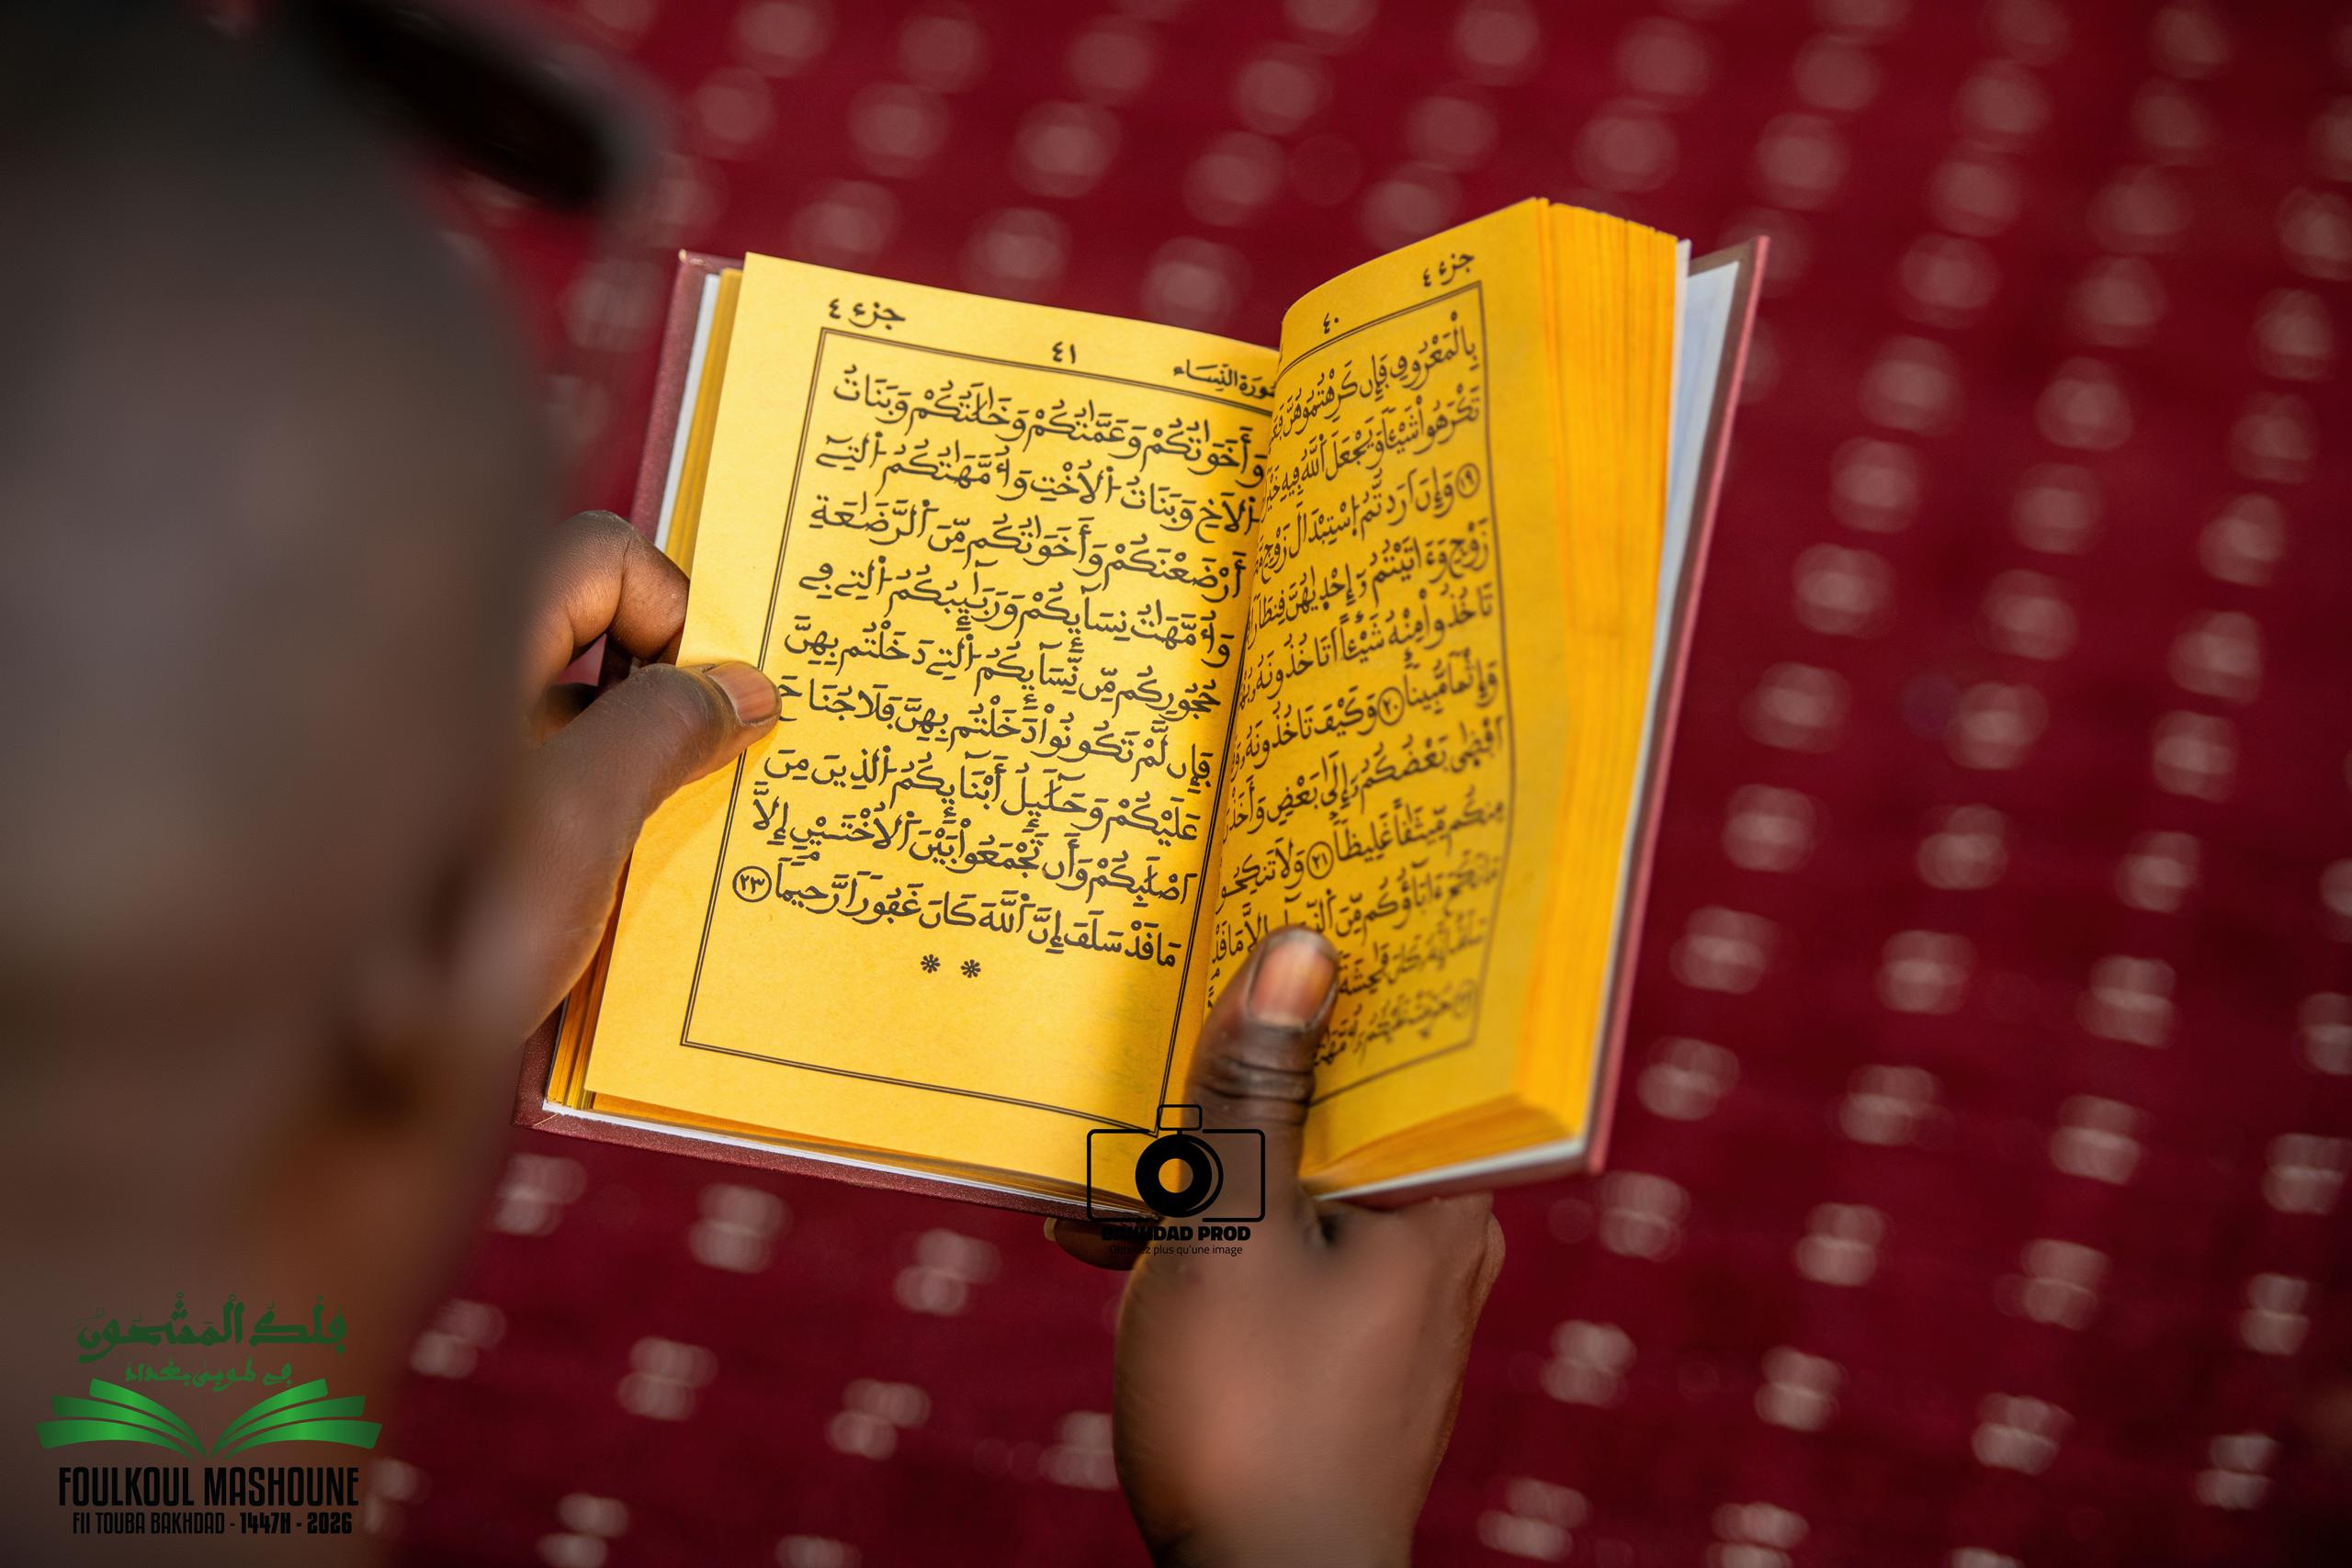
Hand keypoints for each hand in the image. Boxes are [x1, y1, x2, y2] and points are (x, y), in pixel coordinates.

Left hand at [471, 510, 775, 1036]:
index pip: (599, 558)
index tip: (708, 706)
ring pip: (563, 722)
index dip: (672, 612)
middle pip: (584, 638)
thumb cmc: (427, 928)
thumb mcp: (576, 817)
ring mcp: (433, 767)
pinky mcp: (434, 841)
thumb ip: (667, 728)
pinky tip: (605, 902)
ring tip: (660, 853)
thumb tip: (746, 689)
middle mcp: (440, 689)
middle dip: (662, 694)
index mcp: (461, 643)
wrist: (302, 1087)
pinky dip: (581, 823)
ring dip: (626, 767)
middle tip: (707, 771)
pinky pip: (531, 792)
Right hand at [1053, 928, 1505, 1567]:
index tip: (1283, 897)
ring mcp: (1386, 1293)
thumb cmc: (1251, 1414)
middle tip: (1167, 998)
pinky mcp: (1336, 1343)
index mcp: (1439, 1193)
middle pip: (1340, 1099)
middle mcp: (1433, 1233)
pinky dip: (1197, 1229)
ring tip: (1102, 1148)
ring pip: (1291, 1173)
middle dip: (1242, 1057)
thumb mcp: (1228, 1229)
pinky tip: (1098, 1232)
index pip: (1413, 1038)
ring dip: (1197, 1153)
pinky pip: (1270, 1243)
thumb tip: (1295, 949)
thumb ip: (1255, 1090)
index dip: (1348, 967)